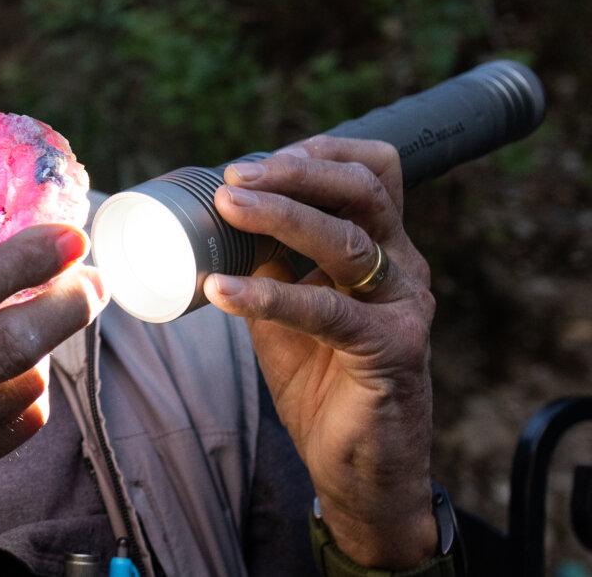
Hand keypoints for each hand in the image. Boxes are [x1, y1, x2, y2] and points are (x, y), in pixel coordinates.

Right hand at [0, 210, 106, 575]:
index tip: (67, 234)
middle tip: (93, 278)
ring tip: (47, 320)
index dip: (22, 258)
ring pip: (21, 386)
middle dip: (66, 304)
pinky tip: (18, 374)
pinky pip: (15, 431)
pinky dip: (29, 395)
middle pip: (8, 342)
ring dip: (46, 347)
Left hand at [205, 137, 436, 568]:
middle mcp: (403, 266)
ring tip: (227, 207)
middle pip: (362, 191)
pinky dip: (268, 295)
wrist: (358, 468)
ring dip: (281, 217)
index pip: (371, 173)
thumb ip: (269, 264)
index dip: (318, 153)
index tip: (255, 161)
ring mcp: (403, 305)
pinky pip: (326, 311)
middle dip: (295, 173)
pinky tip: (221, 290)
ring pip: (347, 242)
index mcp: (383, 247)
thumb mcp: (288, 308)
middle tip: (234, 176)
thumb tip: (218, 221)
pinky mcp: (392, 348)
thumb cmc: (322, 380)